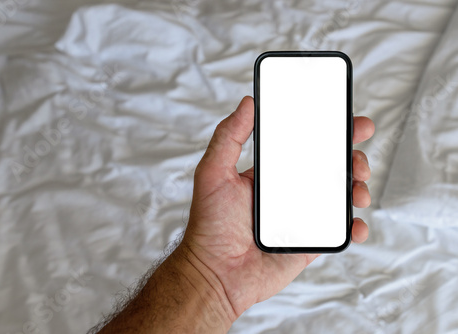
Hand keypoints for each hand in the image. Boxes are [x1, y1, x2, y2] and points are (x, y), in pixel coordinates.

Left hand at [181, 96, 374, 320]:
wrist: (216, 274)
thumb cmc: (210, 225)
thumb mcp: (213, 173)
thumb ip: (229, 137)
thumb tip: (248, 102)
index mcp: (270, 173)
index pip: (304, 146)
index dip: (327, 131)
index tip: (345, 119)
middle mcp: (289, 192)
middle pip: (329, 168)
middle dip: (351, 157)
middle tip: (358, 156)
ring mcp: (302, 217)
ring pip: (340, 196)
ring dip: (357, 187)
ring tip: (358, 189)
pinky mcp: (310, 243)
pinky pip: (339, 232)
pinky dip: (355, 226)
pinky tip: (356, 223)